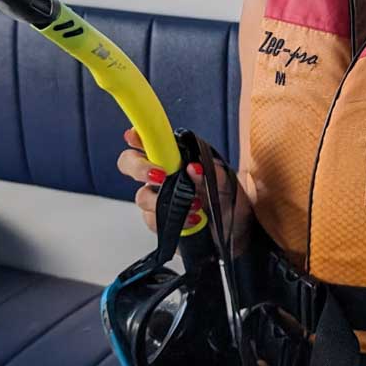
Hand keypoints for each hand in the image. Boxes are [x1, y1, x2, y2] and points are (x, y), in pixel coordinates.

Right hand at [118, 127, 252, 251]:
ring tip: (195, 204)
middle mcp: (161, 175)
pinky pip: (152, 220)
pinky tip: (194, 220)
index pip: (149, 141)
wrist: (236, 229)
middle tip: (160, 175)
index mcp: (174, 157)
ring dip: (163, 200)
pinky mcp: (160, 222)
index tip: (134, 136)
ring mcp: (157, 199)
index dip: (136, 136)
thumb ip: (210, 173)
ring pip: (142, 196)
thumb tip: (192, 168)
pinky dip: (174, 220)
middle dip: (140, 168)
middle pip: (129, 164)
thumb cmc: (228, 197)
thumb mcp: (226, 180)